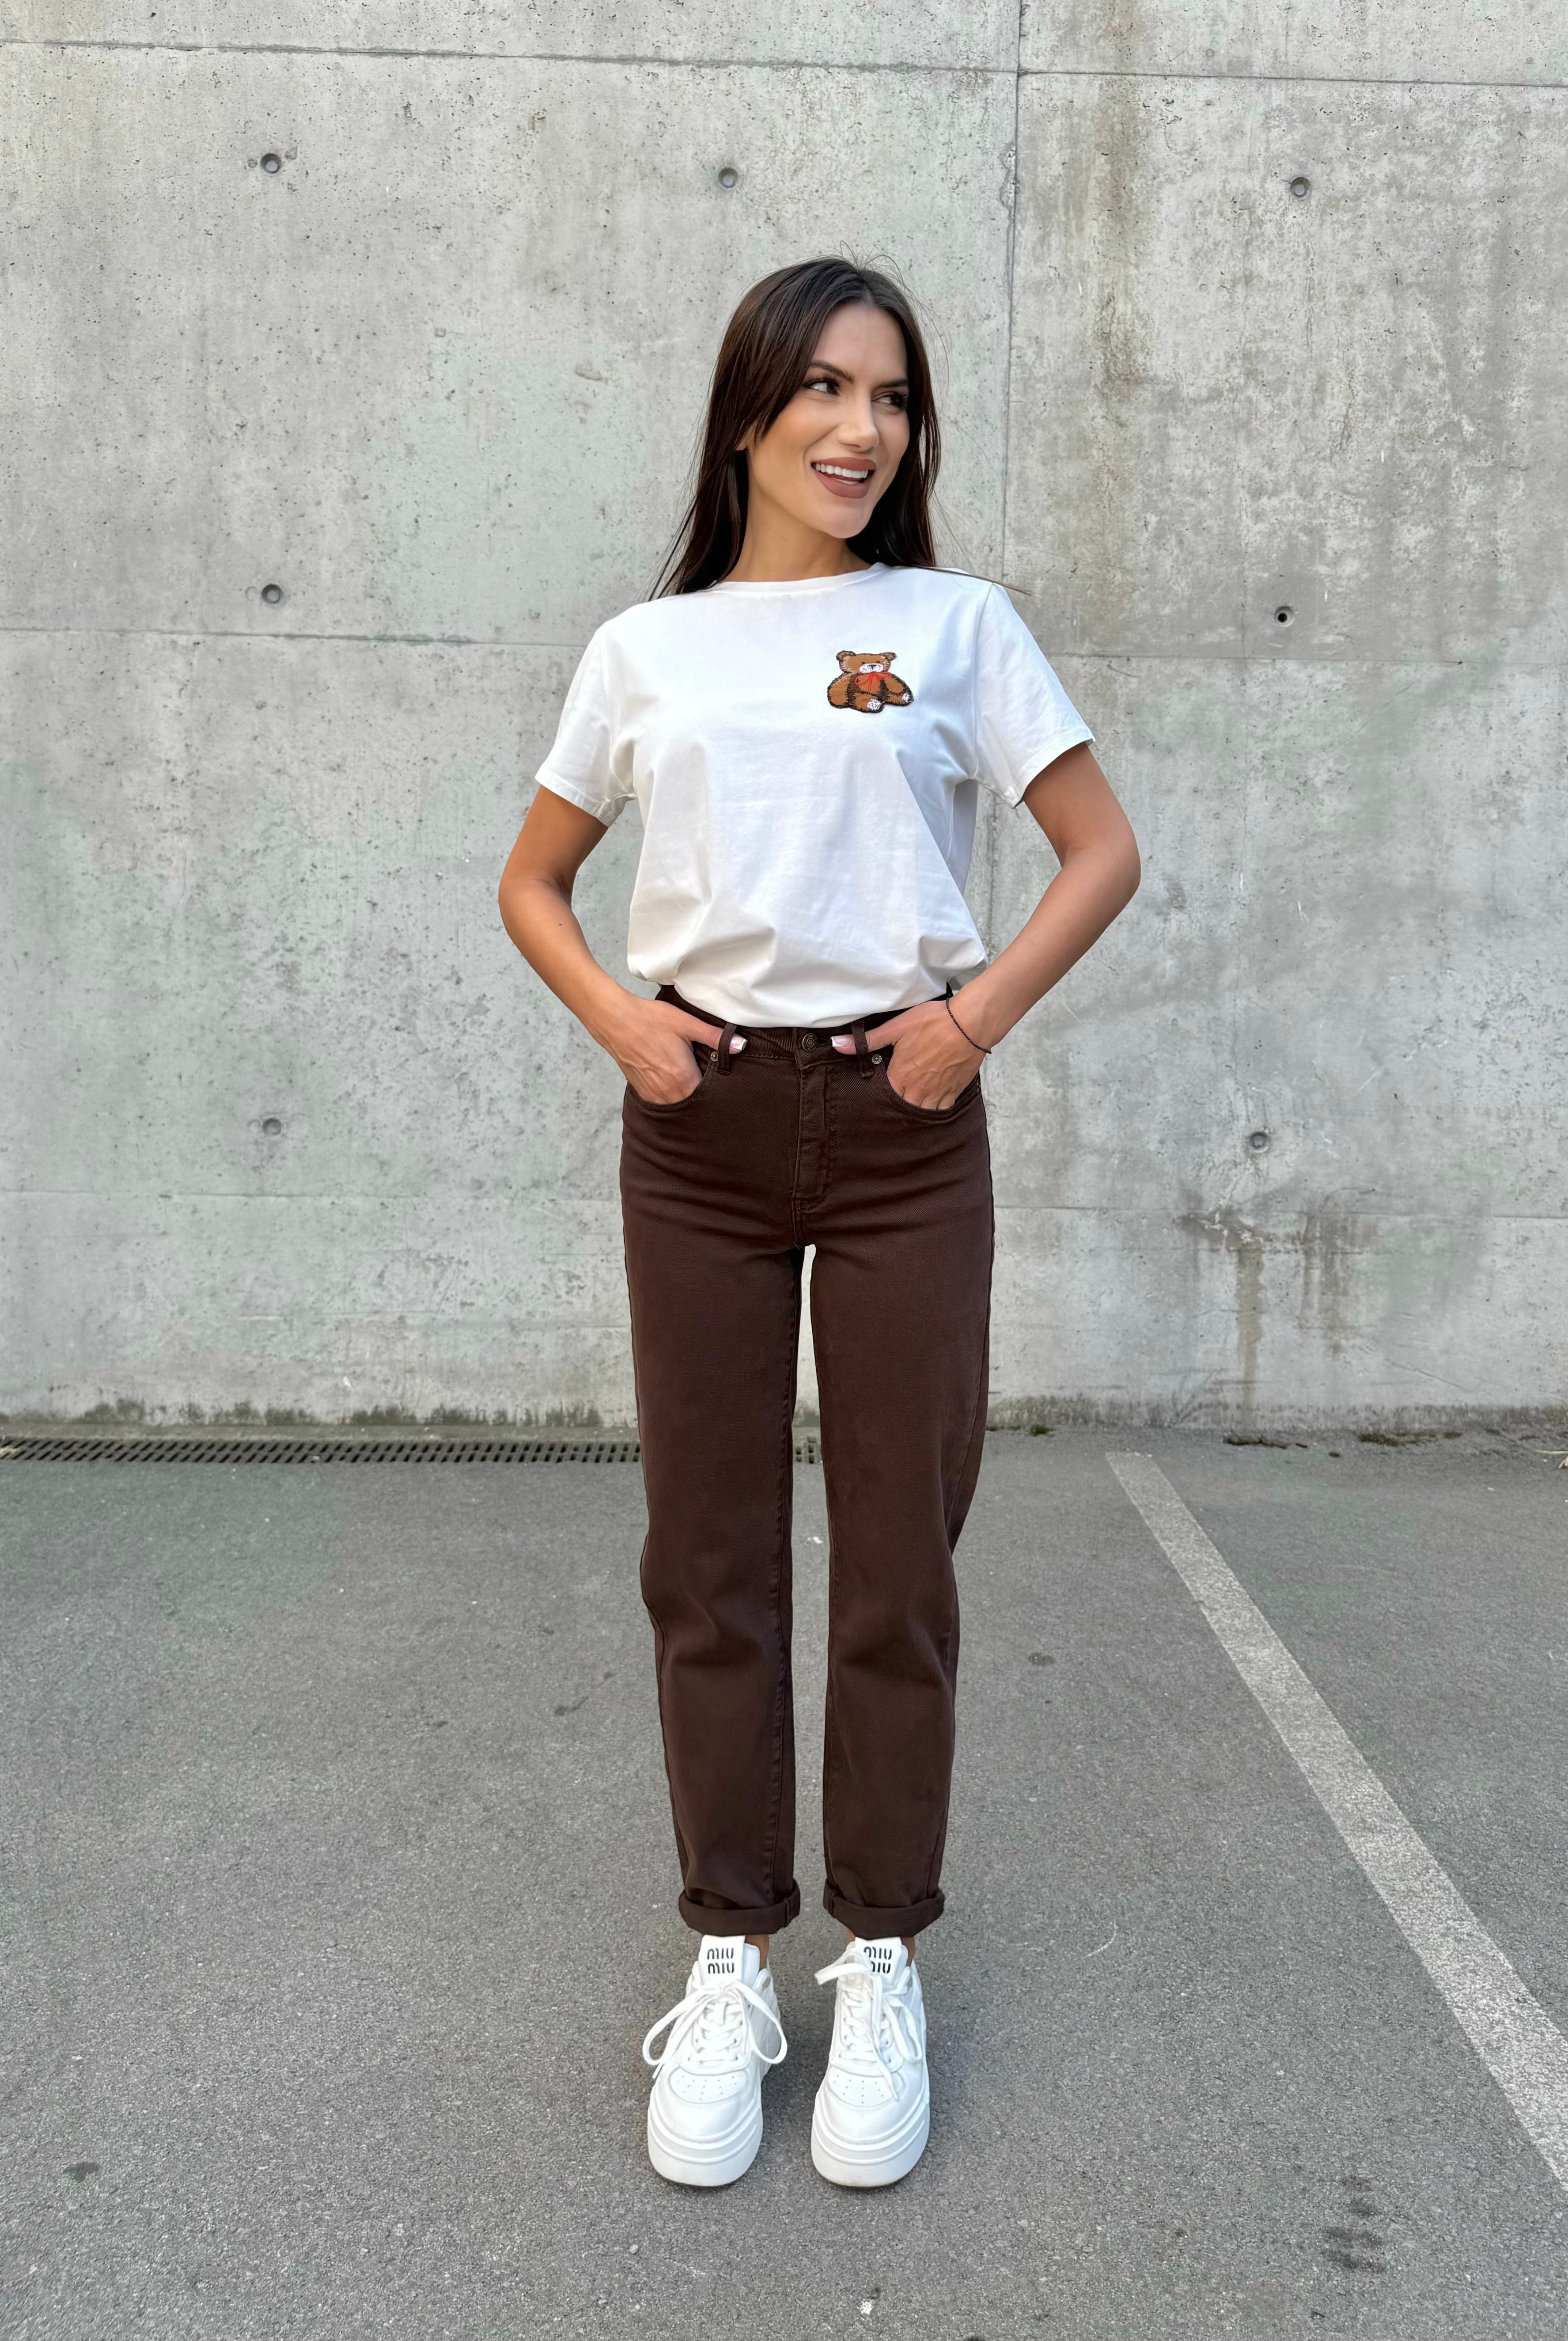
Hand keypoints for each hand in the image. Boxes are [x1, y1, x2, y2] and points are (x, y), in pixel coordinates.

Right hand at [605, 995, 745, 1103]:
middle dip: (703, 1093)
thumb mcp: (687, 1024)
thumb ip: (715, 1037)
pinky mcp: (642, 1092)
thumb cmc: (650, 1020)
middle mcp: (669, 1092)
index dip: (717, 1088)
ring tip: (688, 1076)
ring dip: (686, 1095)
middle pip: (695, 1101)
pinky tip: (671, 1078)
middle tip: (705, 1076)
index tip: (722, 1081)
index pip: (710, 1096)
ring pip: (679, 1104)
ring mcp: (654, 1095)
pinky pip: (664, 1101)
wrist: (615, 1021)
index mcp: (684, 1078)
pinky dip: (671, 1094)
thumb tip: (741, 1045)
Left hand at [831, 998, 982, 1108]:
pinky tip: (931, 1099)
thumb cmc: (933, 1022)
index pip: (883, 1097)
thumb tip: (837, 1044)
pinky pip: (941, 1108)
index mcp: (900, 1076)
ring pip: (921, 1111)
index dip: (879, 1095)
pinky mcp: (954, 1091)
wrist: (970, 1023)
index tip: (877, 1092)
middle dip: (897, 1104)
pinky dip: (935, 1107)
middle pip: (901, 1107)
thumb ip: (867, 1041)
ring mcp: (937, 1092)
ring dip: (915, 1107)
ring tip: (911, 1099)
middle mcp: (917, 1089)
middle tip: (895, 1096)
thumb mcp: (896, 1027)